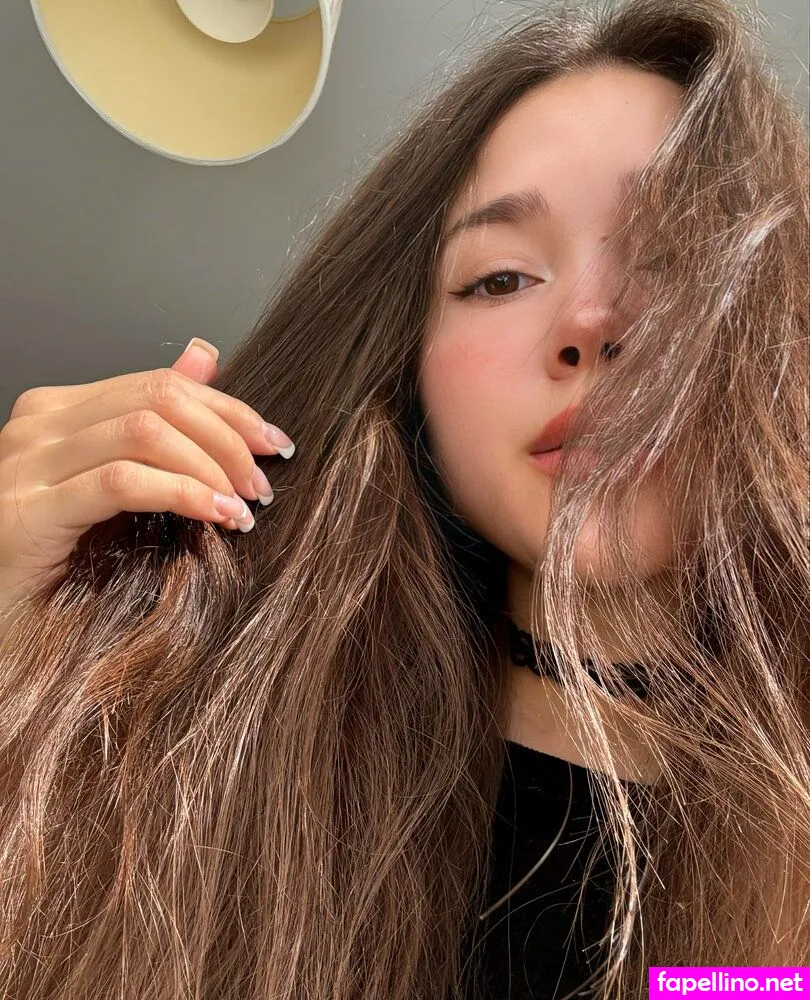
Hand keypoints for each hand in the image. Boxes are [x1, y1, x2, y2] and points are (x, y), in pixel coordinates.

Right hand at [0, 337, 294, 609]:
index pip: (159, 385)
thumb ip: (155, 424)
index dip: (227, 411)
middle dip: (226, 438)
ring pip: (144, 432)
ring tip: (243, 506)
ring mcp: (26, 464)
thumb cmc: (58, 563)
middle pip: (158, 400)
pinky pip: (122, 482)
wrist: (2, 623)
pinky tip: (214, 514)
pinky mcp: (28, 510)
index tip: (273, 445)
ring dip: (211, 467)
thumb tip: (205, 357)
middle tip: (262, 484)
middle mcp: (38, 426)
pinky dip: (182, 493)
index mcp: (58, 412)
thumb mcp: (115, 487)